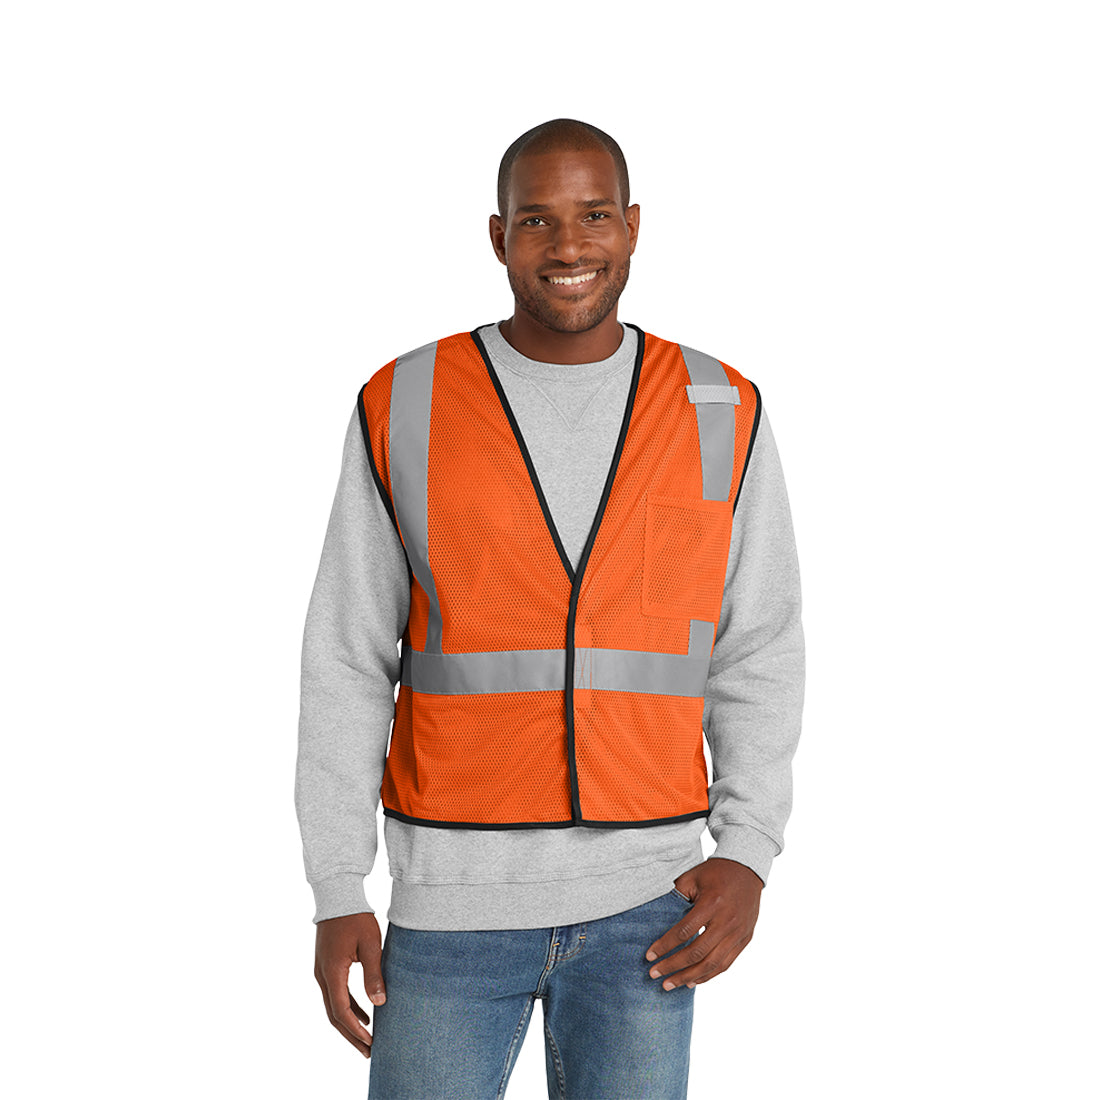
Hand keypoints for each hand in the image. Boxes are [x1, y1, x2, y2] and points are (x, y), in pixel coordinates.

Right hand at [314, 912, 386, 1057]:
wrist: (338, 896)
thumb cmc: (356, 918)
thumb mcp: (371, 945)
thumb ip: (374, 974)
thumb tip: (380, 1003)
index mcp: (332, 972)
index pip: (341, 1011)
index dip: (356, 1030)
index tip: (371, 1043)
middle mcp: (322, 976)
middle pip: (334, 1015)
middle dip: (351, 1035)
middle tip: (368, 1052)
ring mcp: (322, 971)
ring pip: (333, 1006)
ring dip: (349, 1023)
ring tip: (367, 1039)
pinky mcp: (326, 966)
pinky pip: (335, 994)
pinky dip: (348, 1007)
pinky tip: (365, 1013)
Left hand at [644, 857, 763, 990]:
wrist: (747, 870)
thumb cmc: (715, 873)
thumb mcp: (693, 877)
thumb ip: (676, 896)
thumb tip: (656, 916)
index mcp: (712, 903)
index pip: (684, 932)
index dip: (665, 946)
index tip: (649, 956)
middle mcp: (727, 921)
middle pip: (697, 952)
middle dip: (673, 966)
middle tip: (654, 974)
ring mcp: (738, 933)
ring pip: (712, 964)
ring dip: (689, 977)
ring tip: (670, 984)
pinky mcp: (744, 940)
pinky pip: (725, 964)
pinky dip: (708, 976)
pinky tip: (692, 981)